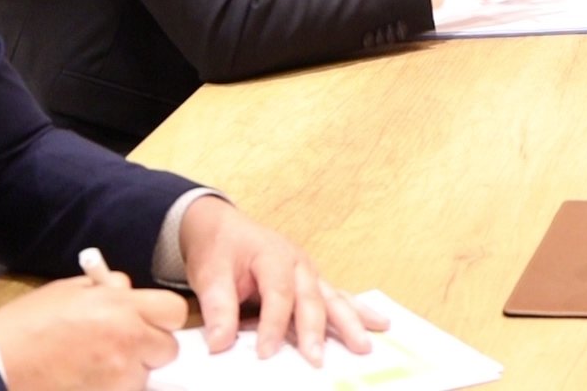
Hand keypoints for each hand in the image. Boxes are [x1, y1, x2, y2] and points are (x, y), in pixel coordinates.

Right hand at [0, 274, 186, 390]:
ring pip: (145, 377)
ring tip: (93, 367)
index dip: (163, 317)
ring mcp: (118, 376)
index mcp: (122, 308)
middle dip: (149, 349)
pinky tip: (85, 381)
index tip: (149, 321)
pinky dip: (111, 388)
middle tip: (121, 348)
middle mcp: (128, 341)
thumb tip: (129, 289)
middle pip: (167, 349)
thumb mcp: (69, 292)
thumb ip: (108, 289)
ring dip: (129, 374)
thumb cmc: (25, 326)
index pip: (174, 311)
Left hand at [179, 196, 386, 365]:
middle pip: (313, 298)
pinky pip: (337, 298)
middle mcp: (299, 264)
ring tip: (364, 345)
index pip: (278, 295)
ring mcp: (310, 273)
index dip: (272, 325)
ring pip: (333, 299)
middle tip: (318, 359)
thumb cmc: (219, 248)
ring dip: (350, 322)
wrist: (224, 227)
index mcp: (274, 256)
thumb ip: (218, 307)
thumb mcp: (209, 273)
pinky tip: (377, 324)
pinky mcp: (313, 282)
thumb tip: (219, 343)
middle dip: (317, 331)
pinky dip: (357, 311)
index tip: (265, 354)